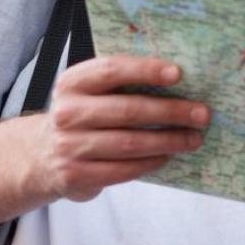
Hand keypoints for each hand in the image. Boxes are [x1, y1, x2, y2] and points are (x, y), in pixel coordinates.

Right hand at [33, 56, 210, 201]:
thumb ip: (121, 84)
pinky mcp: (76, 175)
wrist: (42, 156)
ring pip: (130, 143)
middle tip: (201, 114)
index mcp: (72, 83)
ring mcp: (69, 146)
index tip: (179, 73)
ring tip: (194, 138)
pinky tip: (168, 156)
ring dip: (168, 141)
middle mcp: (67, 112)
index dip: (146, 70)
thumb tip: (177, 80)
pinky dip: (151, 162)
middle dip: (171, 112)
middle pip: (128, 110)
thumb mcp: (89, 93)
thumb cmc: (82, 117)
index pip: (111, 69)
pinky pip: (123, 169)